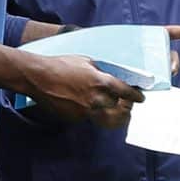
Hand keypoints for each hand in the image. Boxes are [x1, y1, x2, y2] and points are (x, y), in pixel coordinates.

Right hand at [22, 54, 141, 128]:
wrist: (39, 77)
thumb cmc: (61, 65)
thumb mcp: (86, 61)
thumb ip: (101, 71)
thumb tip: (112, 76)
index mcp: (101, 81)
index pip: (125, 92)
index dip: (135, 96)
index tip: (140, 98)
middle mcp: (96, 99)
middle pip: (119, 109)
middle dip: (126, 108)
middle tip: (129, 107)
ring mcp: (85, 111)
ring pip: (106, 118)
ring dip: (113, 116)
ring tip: (118, 115)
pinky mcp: (75, 118)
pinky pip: (89, 118)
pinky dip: (92, 114)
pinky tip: (88, 107)